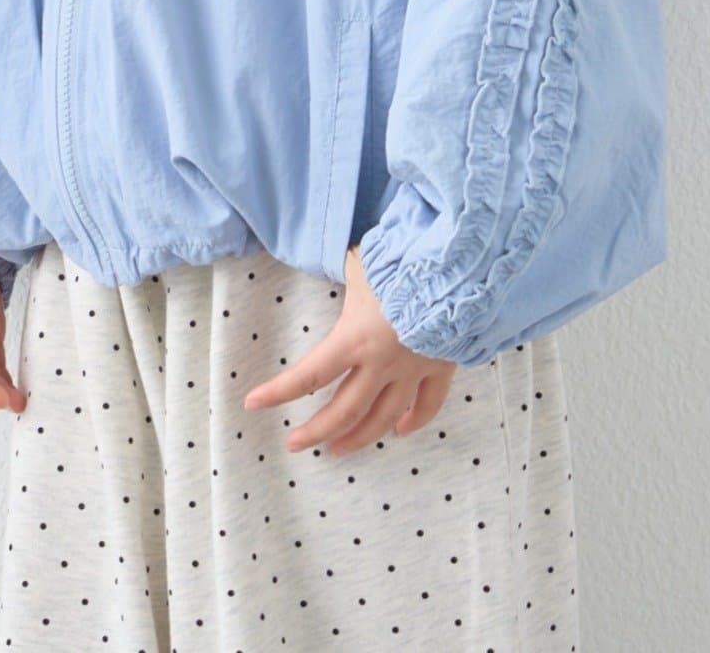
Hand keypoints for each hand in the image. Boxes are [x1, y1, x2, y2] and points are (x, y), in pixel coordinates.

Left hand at [241, 243, 453, 452]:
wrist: (456, 270)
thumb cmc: (403, 260)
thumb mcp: (361, 262)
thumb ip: (344, 271)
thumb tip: (334, 263)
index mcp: (355, 339)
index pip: (308, 375)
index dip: (278, 392)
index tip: (253, 404)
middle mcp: (381, 364)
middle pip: (343, 410)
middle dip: (315, 431)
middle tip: (295, 444)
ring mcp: (412, 370)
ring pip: (382, 417)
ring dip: (359, 437)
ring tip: (339, 449)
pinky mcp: (440, 366)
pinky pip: (428, 404)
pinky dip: (415, 421)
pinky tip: (402, 431)